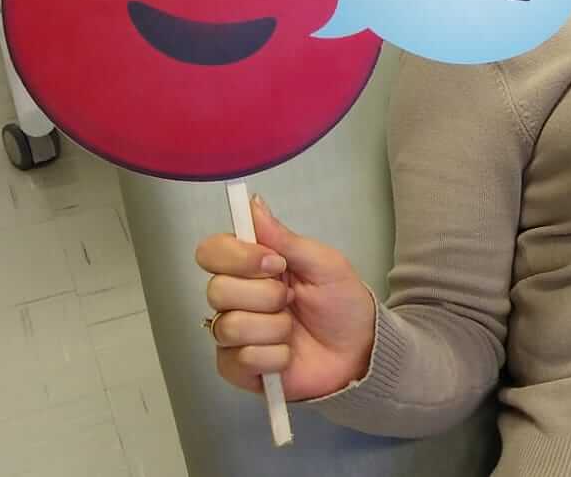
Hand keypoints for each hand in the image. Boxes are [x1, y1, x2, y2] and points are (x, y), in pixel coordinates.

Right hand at [195, 196, 375, 401]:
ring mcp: (233, 334)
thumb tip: (253, 203)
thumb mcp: (324, 264)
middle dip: (265, 296)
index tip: (274, 263)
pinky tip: (288, 354)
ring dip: (274, 328)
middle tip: (292, 300)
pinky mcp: (237, 367)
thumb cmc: (342, 303)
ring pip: (230, 326)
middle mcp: (235, 298)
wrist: (359, 350)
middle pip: (217, 290)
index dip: (237, 257)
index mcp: (251, 267)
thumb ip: (285, 238)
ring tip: (293, 329)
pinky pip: (240, 359)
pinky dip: (275, 356)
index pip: (211, 251)